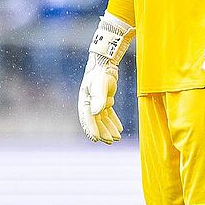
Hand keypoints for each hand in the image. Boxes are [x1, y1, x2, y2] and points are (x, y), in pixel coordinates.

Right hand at [78, 14, 134, 143]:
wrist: (106, 63)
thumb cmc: (101, 73)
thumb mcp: (100, 85)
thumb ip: (99, 98)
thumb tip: (96, 112)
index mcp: (84, 100)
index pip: (87, 117)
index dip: (91, 129)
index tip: (97, 139)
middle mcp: (89, 103)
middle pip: (95, 121)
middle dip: (102, 132)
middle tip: (110, 141)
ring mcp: (97, 102)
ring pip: (102, 119)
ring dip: (109, 128)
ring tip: (117, 138)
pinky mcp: (105, 100)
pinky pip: (108, 114)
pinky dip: (113, 121)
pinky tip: (120, 129)